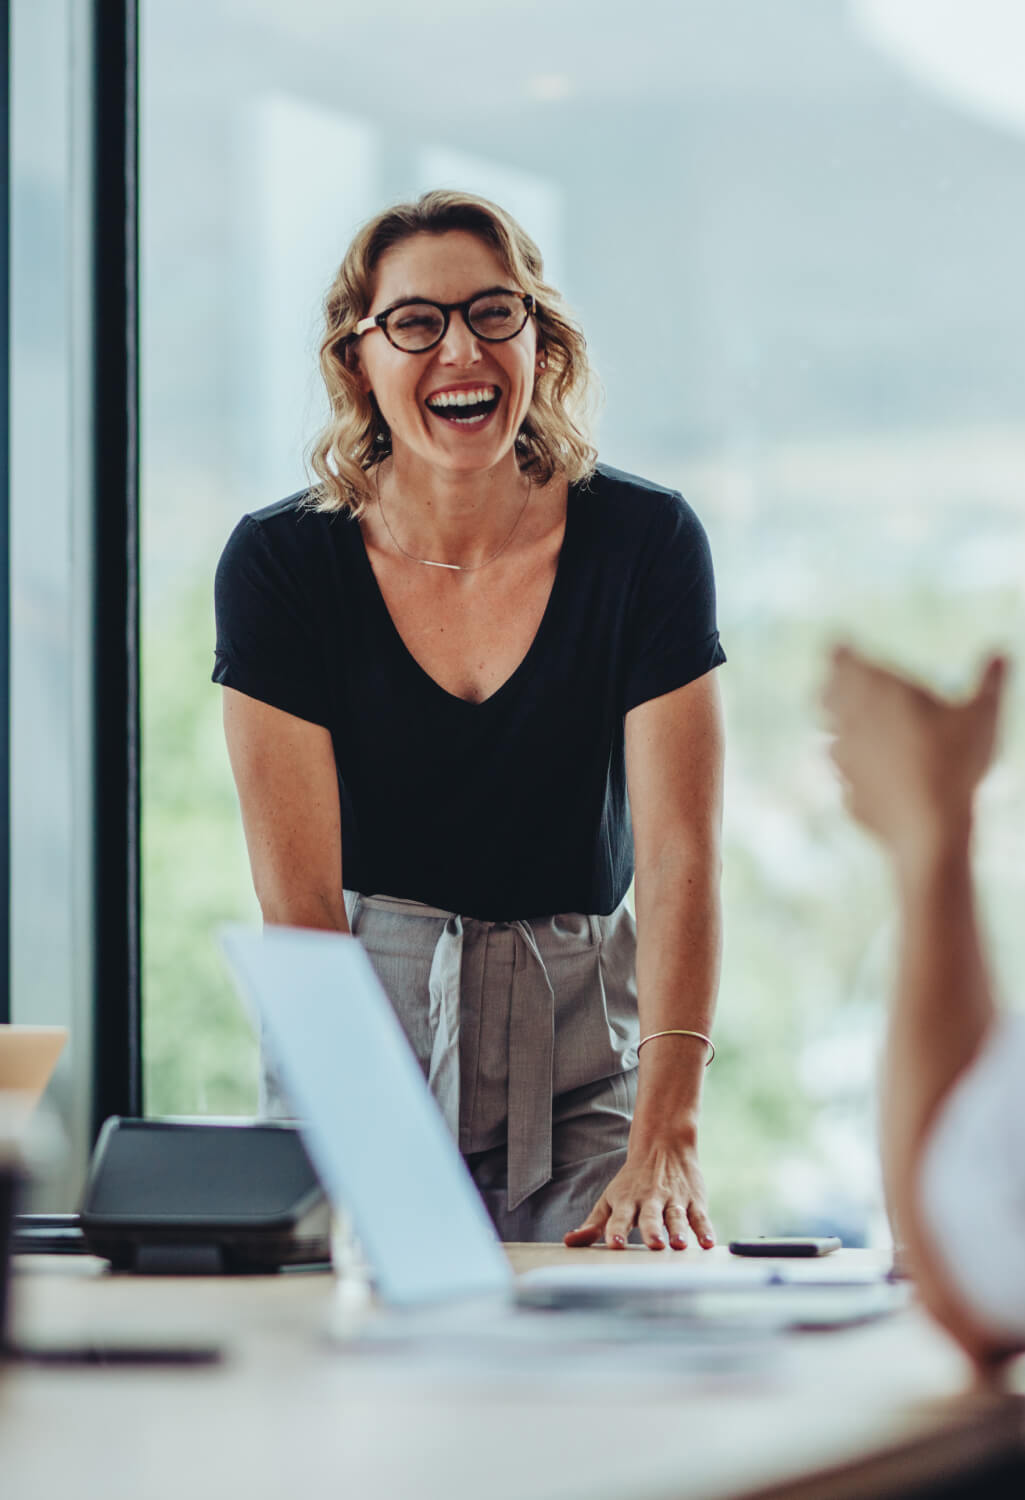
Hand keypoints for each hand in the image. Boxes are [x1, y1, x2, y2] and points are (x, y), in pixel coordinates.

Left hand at [563, 1137, 714, 1250]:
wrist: (663, 1144)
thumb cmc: (631, 1181)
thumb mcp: (610, 1199)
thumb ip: (593, 1224)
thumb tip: (569, 1242)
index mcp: (626, 1202)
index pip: (619, 1218)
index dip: (616, 1230)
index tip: (615, 1244)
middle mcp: (650, 1201)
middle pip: (650, 1217)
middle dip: (651, 1230)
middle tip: (654, 1243)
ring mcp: (673, 1200)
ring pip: (676, 1216)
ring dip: (678, 1230)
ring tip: (679, 1244)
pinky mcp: (694, 1200)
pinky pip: (700, 1216)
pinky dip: (704, 1229)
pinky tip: (708, 1242)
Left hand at [822, 646, 1006, 865]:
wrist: (929, 828)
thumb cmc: (956, 763)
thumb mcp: (983, 716)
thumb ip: (991, 680)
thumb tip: (1000, 650)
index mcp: (878, 690)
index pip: (842, 659)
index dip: (840, 652)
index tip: (840, 646)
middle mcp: (851, 719)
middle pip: (826, 692)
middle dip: (831, 684)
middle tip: (835, 677)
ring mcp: (843, 757)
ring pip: (826, 732)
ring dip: (834, 723)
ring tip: (842, 719)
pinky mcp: (844, 789)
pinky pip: (839, 771)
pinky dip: (845, 763)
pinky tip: (858, 766)